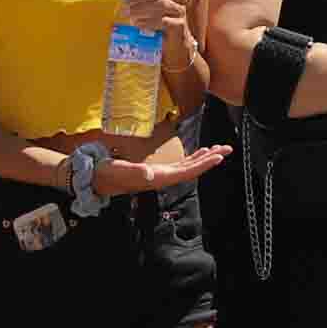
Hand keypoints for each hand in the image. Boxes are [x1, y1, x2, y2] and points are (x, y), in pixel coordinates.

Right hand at [95, 137, 230, 196]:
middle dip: (211, 159)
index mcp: (159, 178)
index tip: (218, 157)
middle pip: (193, 169)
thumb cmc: (108, 174)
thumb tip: (150, 174)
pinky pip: (182, 164)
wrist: (98, 178)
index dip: (203, 165)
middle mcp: (165, 178)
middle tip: (228, 148)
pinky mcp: (159, 170)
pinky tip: (201, 153)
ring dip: (205, 157)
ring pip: (190, 166)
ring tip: (220, 149)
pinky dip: (193, 157)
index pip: (187, 172)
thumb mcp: (120, 171)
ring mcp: (163, 174)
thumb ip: (135, 172)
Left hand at [115, 0, 190, 31]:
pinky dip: (148, 22)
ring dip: (142, 8)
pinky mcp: (180, 25)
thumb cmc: (156, 14)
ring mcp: (180, 10)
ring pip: (162, 3)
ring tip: (129, 14)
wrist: (172, 39)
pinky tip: (138, 24)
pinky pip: (164, 21)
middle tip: (125, 1)